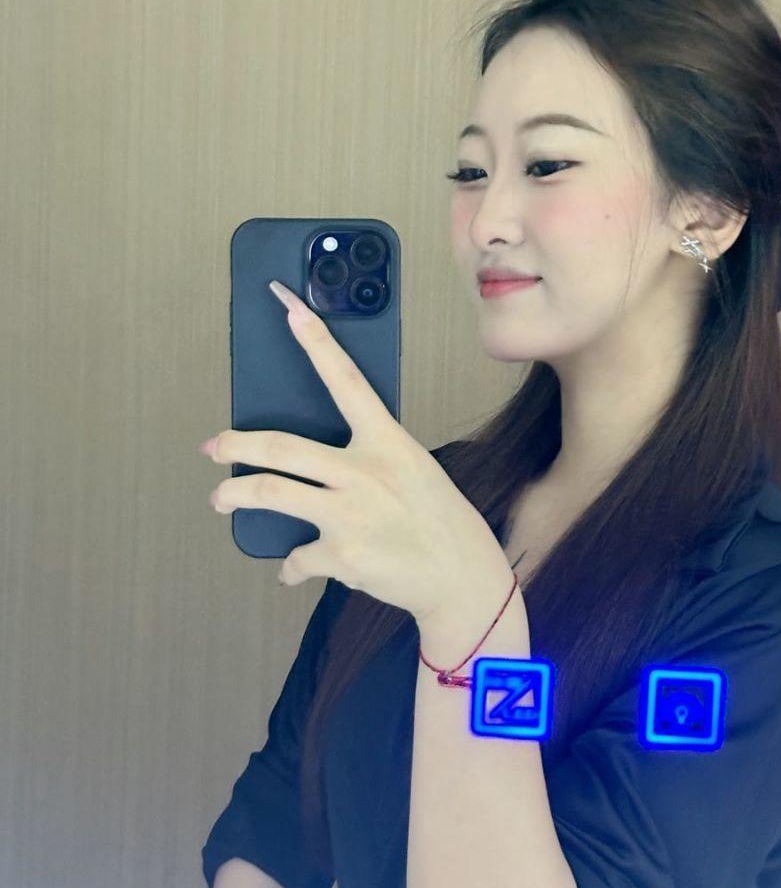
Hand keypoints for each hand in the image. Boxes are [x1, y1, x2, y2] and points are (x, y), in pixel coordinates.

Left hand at [200, 279, 509, 626]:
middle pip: (282, 447)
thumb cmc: (438, 522)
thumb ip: (369, 460)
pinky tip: (291, 568)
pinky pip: (297, 556)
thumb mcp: (414, 472)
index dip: (317, 343)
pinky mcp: (342, 555)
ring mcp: (351, 513)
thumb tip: (315, 465)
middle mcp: (365, 471)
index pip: (347, 382)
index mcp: (388, 443)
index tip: (290, 309)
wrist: (461, 577)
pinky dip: (290, 566)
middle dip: (236, 444)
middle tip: (212, 446)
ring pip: (271, 493)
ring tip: (221, 499)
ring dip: (236, 495)